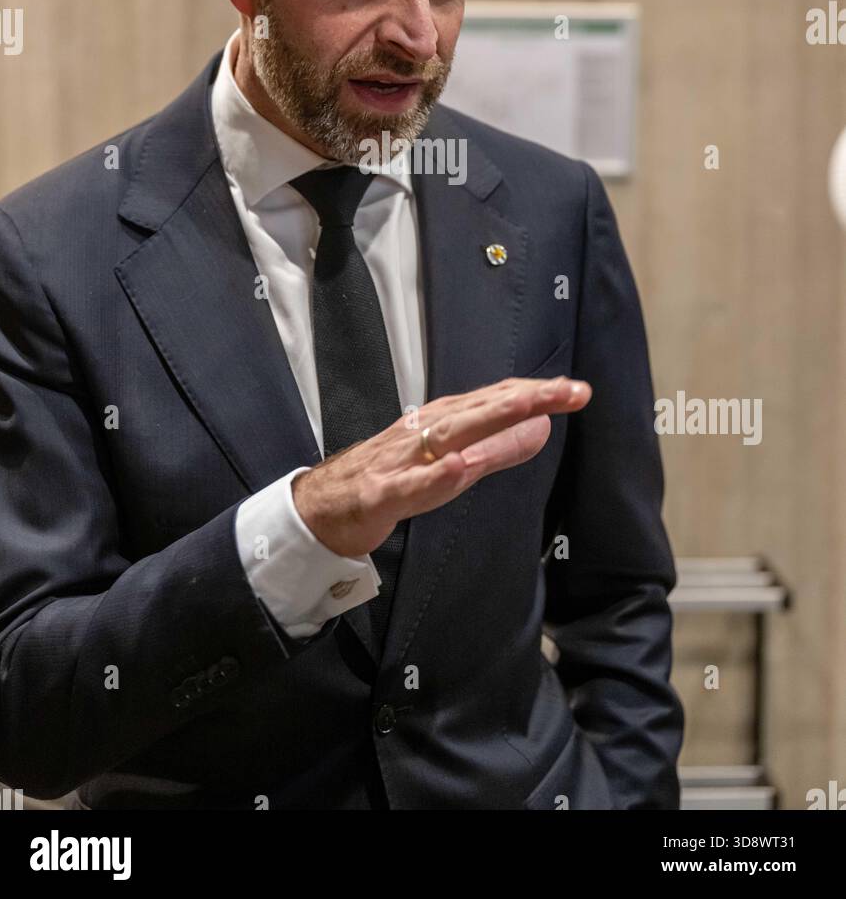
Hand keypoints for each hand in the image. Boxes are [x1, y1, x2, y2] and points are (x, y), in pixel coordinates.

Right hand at [292, 374, 591, 557]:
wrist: (321, 507)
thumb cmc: (388, 477)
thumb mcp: (454, 463)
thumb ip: (498, 445)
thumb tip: (543, 427)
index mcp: (443, 423)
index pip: (497, 400)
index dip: (538, 395)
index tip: (578, 391)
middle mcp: (426, 432)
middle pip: (482, 409)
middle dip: (527, 399)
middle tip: (571, 391)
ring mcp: (403, 461)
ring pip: (451, 437)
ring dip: (490, 420)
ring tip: (528, 408)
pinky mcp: (381, 493)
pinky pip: (411, 485)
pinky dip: (436, 474)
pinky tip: (460, 465)